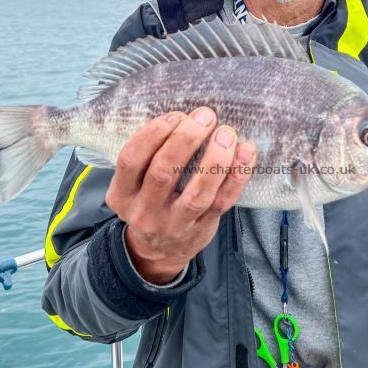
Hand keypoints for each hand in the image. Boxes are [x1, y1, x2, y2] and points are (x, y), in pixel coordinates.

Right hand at [105, 107, 255, 282]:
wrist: (158, 252)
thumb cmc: (150, 203)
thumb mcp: (134, 186)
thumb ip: (150, 157)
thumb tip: (185, 116)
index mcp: (121, 195)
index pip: (131, 160)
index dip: (153, 134)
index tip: (176, 115)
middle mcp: (145, 212)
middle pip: (164, 172)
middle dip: (186, 139)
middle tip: (205, 116)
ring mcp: (174, 224)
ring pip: (197, 192)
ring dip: (214, 159)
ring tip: (227, 133)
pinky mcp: (201, 229)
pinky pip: (222, 202)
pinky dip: (237, 176)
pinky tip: (246, 153)